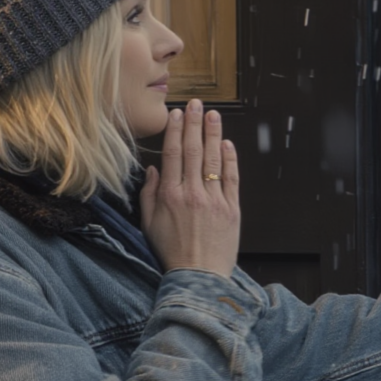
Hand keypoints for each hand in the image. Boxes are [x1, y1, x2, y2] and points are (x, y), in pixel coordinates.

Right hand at [139, 99, 241, 278]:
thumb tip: (153, 168)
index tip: (177, 114)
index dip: (175, 131)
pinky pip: (231, 178)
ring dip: (213, 133)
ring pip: (214, 159)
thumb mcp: (148, 224)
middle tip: (196, 103)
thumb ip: (149, 194)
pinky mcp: (232, 208)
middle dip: (194, 124)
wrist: (197, 277)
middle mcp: (191, 193)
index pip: (173, 154)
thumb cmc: (171, 252)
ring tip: (213, 115)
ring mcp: (214, 200)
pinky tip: (227, 143)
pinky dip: (230, 159)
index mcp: (169, 195)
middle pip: (194, 150)